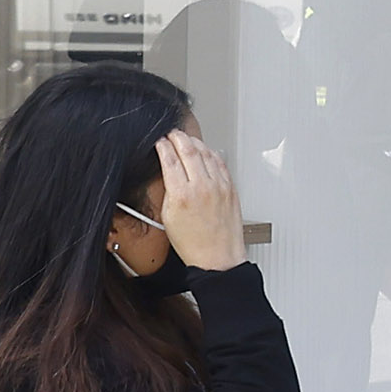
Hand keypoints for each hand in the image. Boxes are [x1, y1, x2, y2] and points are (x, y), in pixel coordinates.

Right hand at [152, 127, 250, 269]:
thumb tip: (169, 172)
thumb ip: (169, 190)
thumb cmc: (193, 243)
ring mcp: (219, 186)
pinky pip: (220, 162)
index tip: (159, 141)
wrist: (217, 258)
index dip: (163, 146)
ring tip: (186, 139)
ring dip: (194, 142)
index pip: (170, 160)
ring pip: (206, 152)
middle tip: (171, 133)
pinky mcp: (230, 188)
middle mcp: (202, 187)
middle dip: (178, 137)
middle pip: (189, 150)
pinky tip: (205, 151)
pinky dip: (211, 152)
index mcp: (182, 195)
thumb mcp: (168, 217)